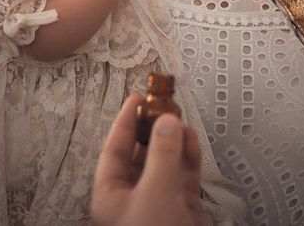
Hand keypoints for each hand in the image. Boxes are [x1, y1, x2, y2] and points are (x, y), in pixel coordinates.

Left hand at [92, 94, 204, 225]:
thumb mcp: (154, 192)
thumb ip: (162, 154)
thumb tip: (166, 122)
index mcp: (111, 195)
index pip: (115, 149)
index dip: (125, 121)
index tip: (137, 99)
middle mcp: (133, 196)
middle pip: (141, 152)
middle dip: (154, 128)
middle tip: (163, 105)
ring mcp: (159, 201)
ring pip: (165, 161)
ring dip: (174, 139)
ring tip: (180, 118)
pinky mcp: (182, 205)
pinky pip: (184, 173)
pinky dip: (189, 155)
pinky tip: (192, 138)